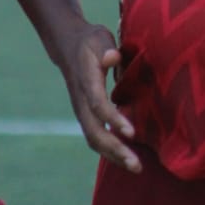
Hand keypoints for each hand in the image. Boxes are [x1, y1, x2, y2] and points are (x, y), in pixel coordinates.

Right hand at [58, 23, 140, 172]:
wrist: (68, 46)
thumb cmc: (90, 41)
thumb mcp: (99, 37)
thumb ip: (106, 48)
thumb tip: (112, 57)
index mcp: (86, 80)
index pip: (98, 104)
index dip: (113, 119)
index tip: (131, 133)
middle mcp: (81, 100)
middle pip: (94, 131)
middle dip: (115, 149)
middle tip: (137, 164)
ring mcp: (81, 110)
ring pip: (93, 139)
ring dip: (114, 155)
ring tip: (136, 167)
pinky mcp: (86, 115)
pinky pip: (95, 137)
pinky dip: (110, 150)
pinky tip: (127, 159)